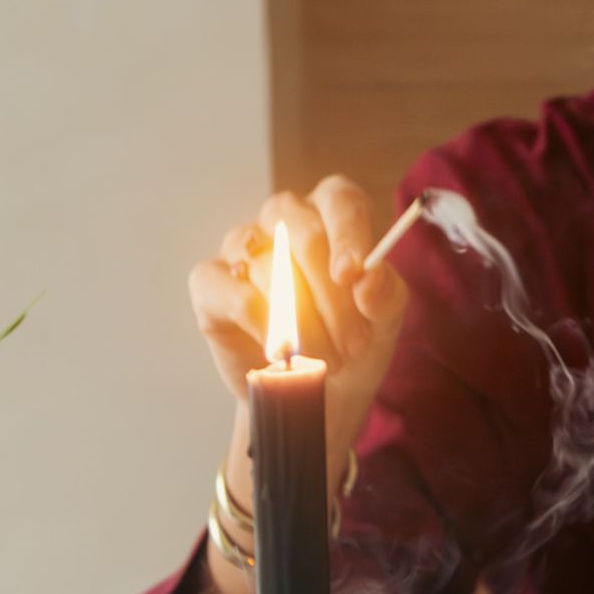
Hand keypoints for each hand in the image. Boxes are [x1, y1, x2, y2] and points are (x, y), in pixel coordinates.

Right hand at [189, 177, 406, 479]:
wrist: (311, 391)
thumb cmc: (350, 343)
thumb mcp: (383, 322)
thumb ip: (384, 295)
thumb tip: (368, 279)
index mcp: (331, 212)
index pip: (339, 201)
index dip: (347, 236)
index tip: (351, 277)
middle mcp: (284, 219)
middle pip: (303, 234)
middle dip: (332, 298)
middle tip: (352, 345)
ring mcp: (242, 246)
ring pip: (271, 269)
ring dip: (303, 324)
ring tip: (324, 358)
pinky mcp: (210, 282)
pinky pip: (233, 295)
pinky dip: (262, 328)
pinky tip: (278, 352)